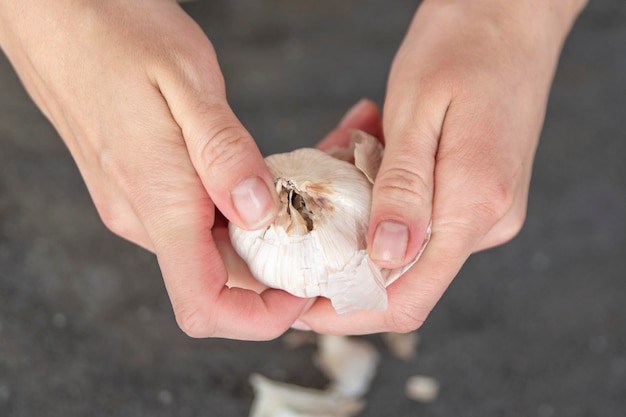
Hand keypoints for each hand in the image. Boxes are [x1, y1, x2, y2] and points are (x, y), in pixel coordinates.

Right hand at [0, 0, 308, 339]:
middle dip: (278, 271)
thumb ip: (223, 153)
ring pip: (213, 252)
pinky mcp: (143, 189)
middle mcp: (146, 219)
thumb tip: (259, 213)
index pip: (205, 307)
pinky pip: (198, 223)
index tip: (303, 290)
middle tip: (322, 225)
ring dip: (261, 238)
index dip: (260, 318)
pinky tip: (259, 176)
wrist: (54, 13)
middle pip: (221, 284)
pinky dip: (237, 214)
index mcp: (159, 203)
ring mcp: (141, 207)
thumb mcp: (186, 81)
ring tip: (296, 191)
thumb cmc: (116, 33)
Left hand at [299, 0, 586, 333]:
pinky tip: (367, 146)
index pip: (408, 296)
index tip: (299, 305)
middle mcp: (487, 220)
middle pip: (401, 279)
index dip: (348, 310)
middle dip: (343, 256)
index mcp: (476, 205)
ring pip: (402, 243)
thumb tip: (386, 258)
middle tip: (303, 212)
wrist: (511, 15)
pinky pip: (416, 215)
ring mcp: (484, 211)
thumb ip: (404, 189)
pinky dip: (378, 193)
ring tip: (340, 151)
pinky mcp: (475, 195)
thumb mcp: (418, 110)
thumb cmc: (464, 46)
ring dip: (357, 215)